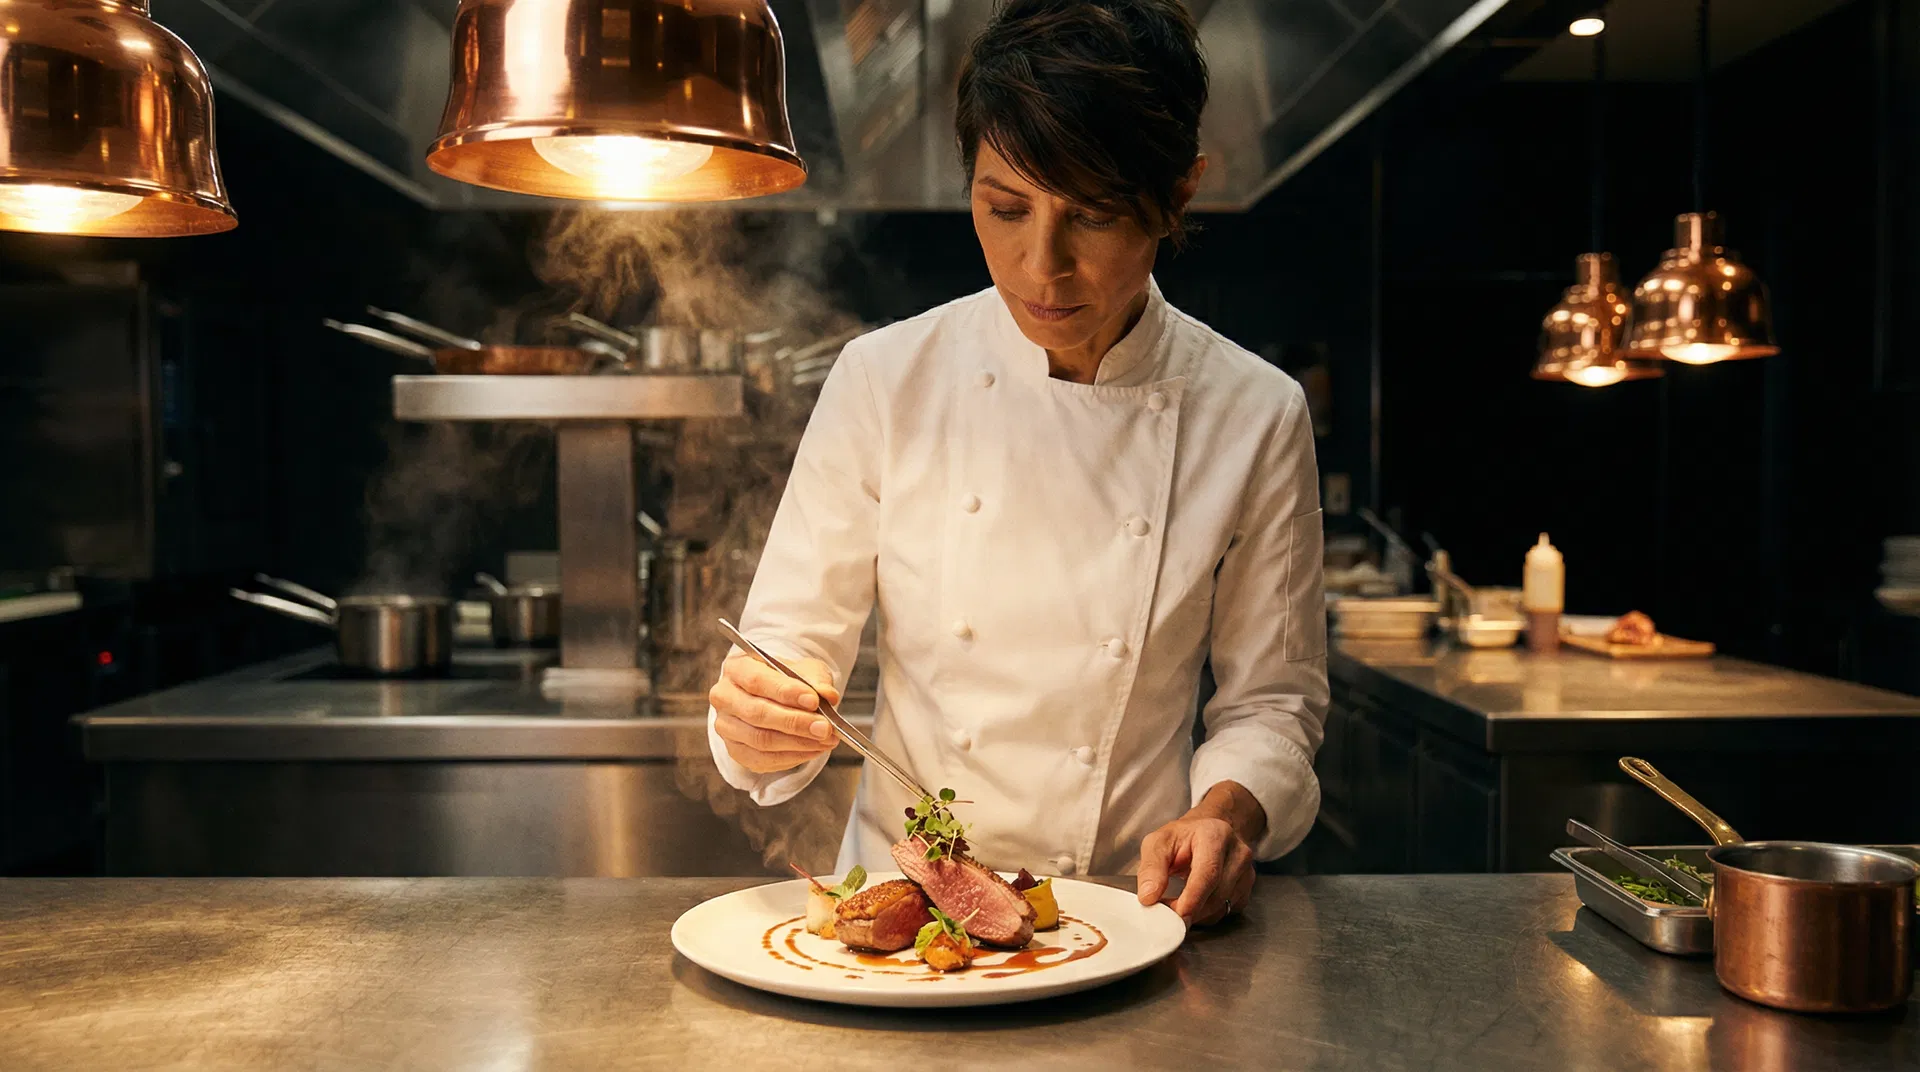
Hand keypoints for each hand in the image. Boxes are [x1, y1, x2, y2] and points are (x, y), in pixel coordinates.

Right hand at [709, 654, 840, 773]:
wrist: (775, 698)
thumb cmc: (788, 680)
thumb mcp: (805, 670)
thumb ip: (816, 679)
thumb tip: (828, 695)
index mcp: (736, 668)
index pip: (757, 680)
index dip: (786, 692)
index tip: (814, 701)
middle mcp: (724, 696)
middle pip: (757, 713)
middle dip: (795, 722)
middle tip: (825, 727)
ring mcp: (726, 726)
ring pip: (760, 740)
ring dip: (797, 743)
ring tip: (825, 740)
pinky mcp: (735, 750)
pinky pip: (763, 759)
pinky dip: (793, 757)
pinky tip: (813, 749)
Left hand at [1136, 782, 1262, 924]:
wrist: (1208, 833)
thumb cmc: (1183, 837)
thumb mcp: (1158, 843)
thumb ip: (1151, 868)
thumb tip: (1148, 897)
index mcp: (1215, 835)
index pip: (1208, 872)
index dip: (1193, 897)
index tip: (1176, 914)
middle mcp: (1237, 853)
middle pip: (1217, 894)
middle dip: (1190, 909)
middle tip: (1166, 913)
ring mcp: (1246, 872)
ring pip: (1222, 907)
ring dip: (1197, 913)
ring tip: (1177, 903)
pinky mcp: (1246, 889)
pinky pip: (1226, 912)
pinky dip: (1206, 915)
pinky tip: (1194, 902)